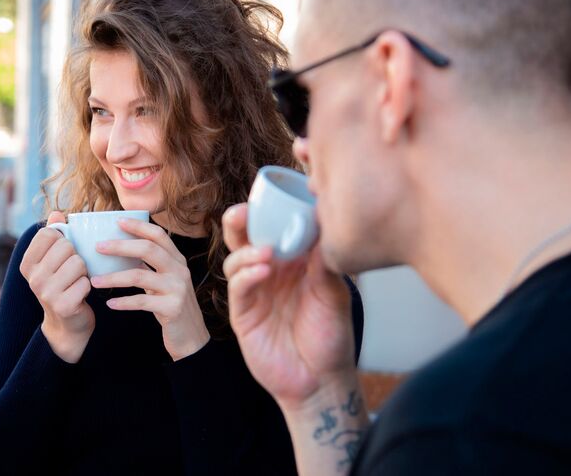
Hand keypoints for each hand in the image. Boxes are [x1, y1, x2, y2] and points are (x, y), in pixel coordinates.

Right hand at [19, 211, 93, 362]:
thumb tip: (57, 213)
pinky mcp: (63, 305)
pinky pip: (86, 282)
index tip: (61, 257)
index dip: (63, 241)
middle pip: (66, 246)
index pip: (49, 233)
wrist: (66, 324)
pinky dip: (87, 287)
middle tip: (71, 273)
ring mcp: (46, 292)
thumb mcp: (53, 260)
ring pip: (78, 263)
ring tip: (75, 283)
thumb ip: (54, 235)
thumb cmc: (62, 285)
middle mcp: (33, 277)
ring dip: (83, 272)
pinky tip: (79, 296)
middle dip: (75, 257)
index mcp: (27, 263)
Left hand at [93, 218, 209, 360]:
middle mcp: (179, 271)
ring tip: (94, 281)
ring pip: (140, 275)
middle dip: (120, 246)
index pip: (158, 235)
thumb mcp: (165, 281)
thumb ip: (150, 266)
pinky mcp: (172, 308)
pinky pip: (141, 301)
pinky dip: (123, 302)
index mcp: (177, 260)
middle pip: (148, 250)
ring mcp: (177, 289)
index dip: (138, 226)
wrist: (191, 337)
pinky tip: (110, 304)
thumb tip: (121, 249)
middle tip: (98, 247)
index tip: (117, 221)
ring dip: (113, 278)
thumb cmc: (172, 306)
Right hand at [222, 204, 356, 410]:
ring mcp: (254, 290)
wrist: (321, 379)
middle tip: (245, 210)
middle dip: (241, 219)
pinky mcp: (243, 313)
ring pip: (236, 258)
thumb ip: (323, 261)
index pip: (275, 225)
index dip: (270, 207)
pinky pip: (238, 287)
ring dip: (246, 250)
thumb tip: (322, 222)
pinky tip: (262, 272)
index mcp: (293, 259)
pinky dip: (246, 275)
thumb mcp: (334, 293)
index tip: (273, 192)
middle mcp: (270, 270)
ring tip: (265, 252)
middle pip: (246, 236)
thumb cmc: (331, 336)